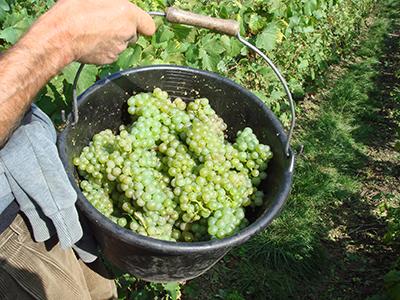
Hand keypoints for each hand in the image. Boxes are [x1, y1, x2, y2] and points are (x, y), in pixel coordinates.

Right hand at [34, 0, 155, 64]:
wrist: (61, 34)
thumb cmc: (75, 10)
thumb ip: (115, 2)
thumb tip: (118, 3)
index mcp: (128, 14)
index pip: (149, 25)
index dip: (143, 24)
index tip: (137, 22)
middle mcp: (127, 33)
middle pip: (134, 34)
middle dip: (125, 30)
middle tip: (108, 22)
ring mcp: (119, 48)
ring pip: (122, 44)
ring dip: (114, 39)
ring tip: (95, 30)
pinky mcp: (109, 59)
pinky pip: (111, 53)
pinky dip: (105, 48)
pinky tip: (92, 41)